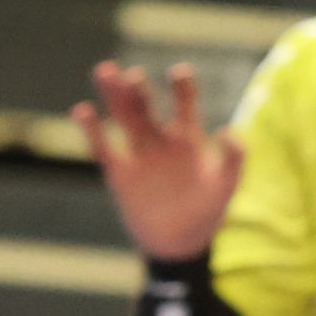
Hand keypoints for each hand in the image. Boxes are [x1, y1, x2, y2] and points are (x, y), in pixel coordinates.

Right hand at [76, 60, 246, 261]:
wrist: (180, 243)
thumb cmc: (207, 213)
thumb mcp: (226, 187)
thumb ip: (233, 160)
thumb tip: (229, 130)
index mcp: (188, 139)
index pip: (184, 104)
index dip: (181, 87)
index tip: (178, 72)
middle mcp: (161, 140)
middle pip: (147, 106)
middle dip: (139, 89)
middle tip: (133, 74)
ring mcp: (139, 154)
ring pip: (124, 118)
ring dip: (114, 97)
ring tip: (105, 71)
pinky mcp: (119, 173)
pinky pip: (103, 148)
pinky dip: (92, 130)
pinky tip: (82, 110)